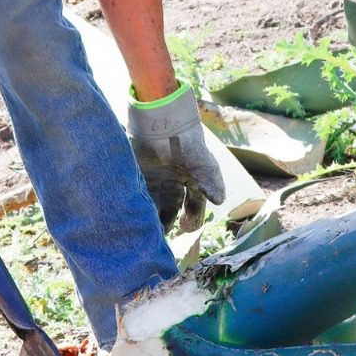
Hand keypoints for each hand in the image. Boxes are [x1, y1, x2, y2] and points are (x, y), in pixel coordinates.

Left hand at [126, 83, 225, 232]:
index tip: (187, 227)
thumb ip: (210, 181)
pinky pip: (138, 198)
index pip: (194, 207)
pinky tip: (136, 218)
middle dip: (168, 225)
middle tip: (163, 236)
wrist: (161, 118)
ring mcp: (155, 181)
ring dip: (152, 221)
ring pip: (154, 208)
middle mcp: (173, 184)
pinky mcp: (138, 177)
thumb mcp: (201, 161)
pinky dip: (137, 210)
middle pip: (171, 211)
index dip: (192, 219)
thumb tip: (220, 201)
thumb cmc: (185, 139)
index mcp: (192, 181)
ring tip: (148, 233)